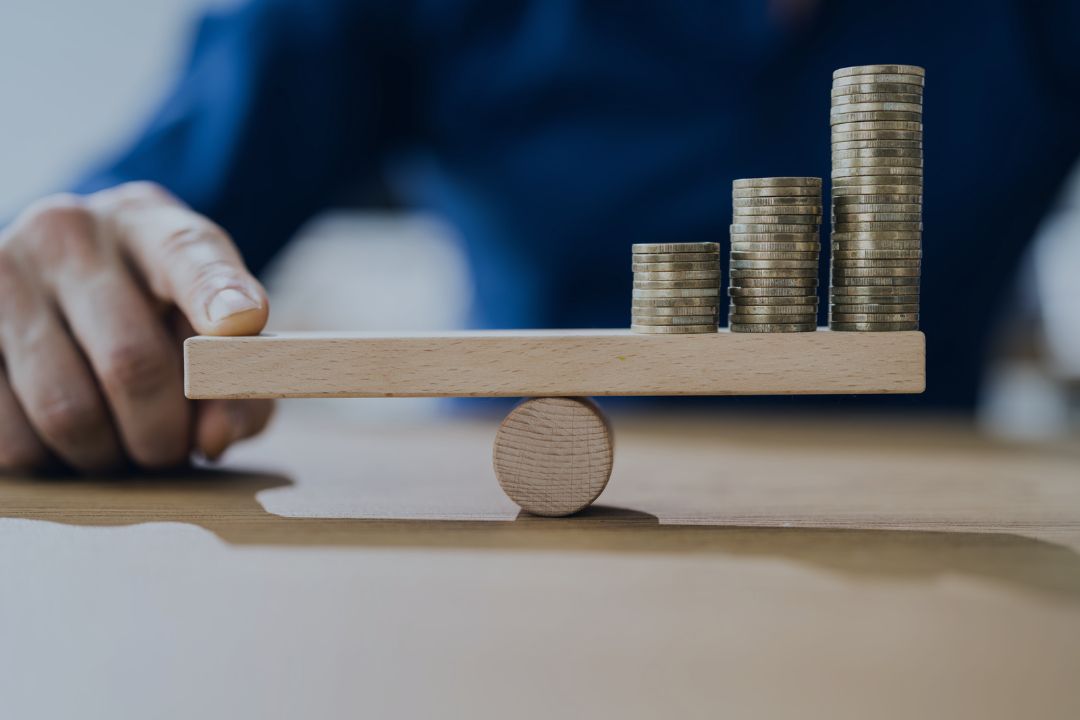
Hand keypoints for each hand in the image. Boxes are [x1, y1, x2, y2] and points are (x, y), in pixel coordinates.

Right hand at [0, 182, 273, 471]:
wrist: (62, 280)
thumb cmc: (159, 313)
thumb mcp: (212, 332)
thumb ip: (237, 384)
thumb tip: (212, 438)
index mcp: (149, 223)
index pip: (187, 254)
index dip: (215, 294)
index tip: (241, 321)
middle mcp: (69, 232)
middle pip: (132, 362)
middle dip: (163, 434)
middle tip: (171, 450)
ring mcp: (2, 273)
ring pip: (65, 409)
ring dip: (107, 456)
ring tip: (121, 446)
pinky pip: (9, 435)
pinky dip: (49, 460)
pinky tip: (66, 439)